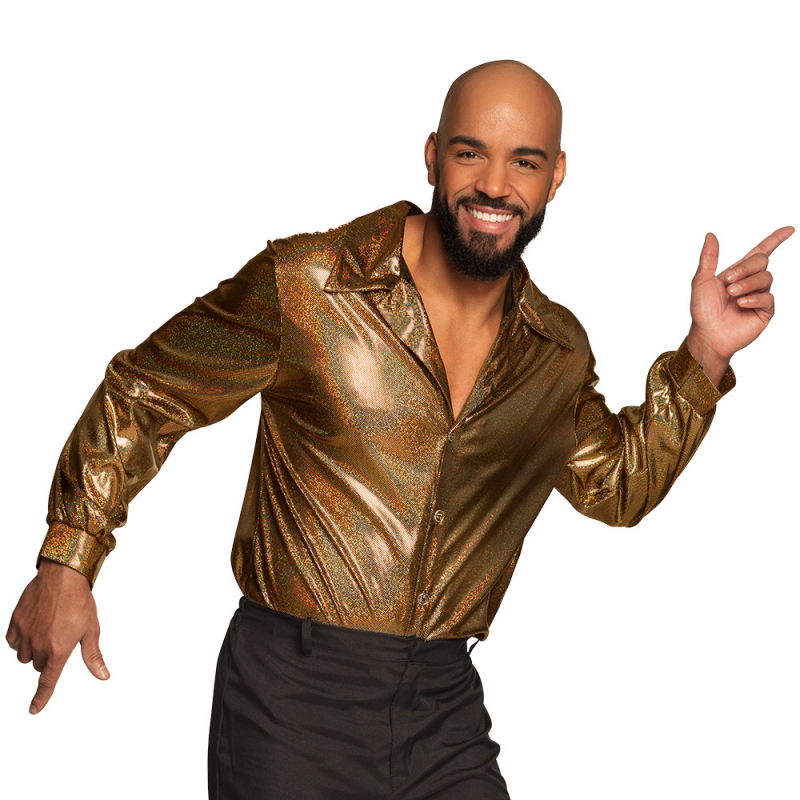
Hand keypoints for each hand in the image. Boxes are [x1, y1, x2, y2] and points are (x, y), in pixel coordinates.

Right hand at [5, 559, 109, 713]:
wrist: (63, 576)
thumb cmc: (80, 601)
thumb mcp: (91, 629)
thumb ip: (93, 656)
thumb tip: (103, 676)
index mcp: (59, 649)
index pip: (48, 681)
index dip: (41, 698)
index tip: (34, 710)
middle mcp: (39, 645)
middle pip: (39, 666)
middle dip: (47, 659)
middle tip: (60, 638)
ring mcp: (25, 634)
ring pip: (24, 656)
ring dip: (33, 650)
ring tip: (48, 630)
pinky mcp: (15, 623)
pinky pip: (13, 642)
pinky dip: (21, 640)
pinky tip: (33, 627)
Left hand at [687, 226, 794, 366]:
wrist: (707, 334)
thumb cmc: (702, 310)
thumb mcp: (701, 281)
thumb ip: (708, 258)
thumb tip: (710, 235)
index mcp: (738, 273)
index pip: (761, 251)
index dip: (775, 239)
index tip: (789, 229)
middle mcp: (751, 282)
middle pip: (762, 261)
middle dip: (746, 268)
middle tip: (728, 281)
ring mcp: (759, 296)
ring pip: (766, 278)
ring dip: (747, 284)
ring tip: (732, 294)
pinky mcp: (765, 311)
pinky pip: (768, 298)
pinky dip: (754, 298)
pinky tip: (741, 304)